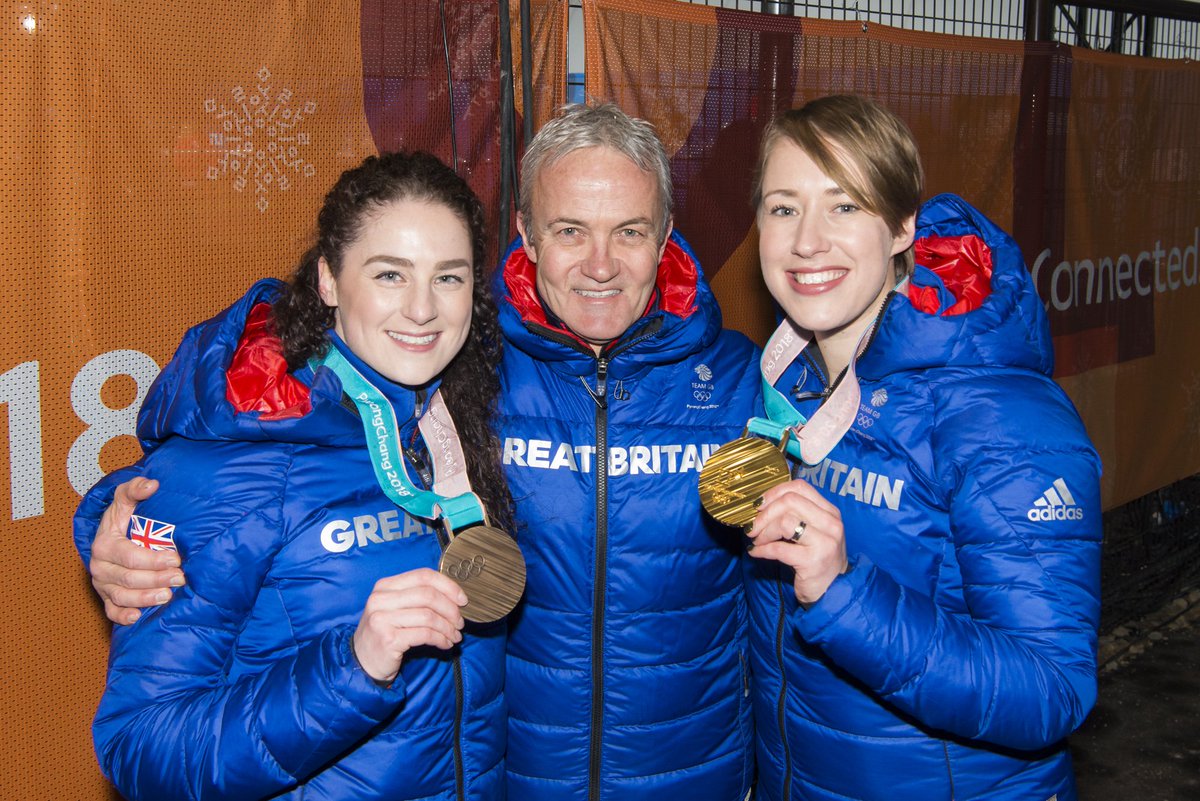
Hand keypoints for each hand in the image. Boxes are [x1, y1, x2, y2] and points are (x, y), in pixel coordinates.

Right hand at [90, 477, 184, 624]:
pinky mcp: (107, 597)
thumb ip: (135, 489)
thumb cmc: (123, 518)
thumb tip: (152, 484)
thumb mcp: (126, 500)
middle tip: (180, 578)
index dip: (152, 559)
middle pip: (128, 578)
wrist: (112, 535)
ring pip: (122, 596)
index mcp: (104, 544)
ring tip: (167, 596)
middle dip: (155, 579)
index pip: (129, 555)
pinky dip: (124, 616)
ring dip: (145, 598)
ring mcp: (103, 584)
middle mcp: (100, 566)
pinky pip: (112, 611)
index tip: (176, 557)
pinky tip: (138, 617)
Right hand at [352, 568, 469, 684]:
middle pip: (428, 595)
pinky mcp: (388, 639)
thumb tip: (455, 597)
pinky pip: (424, 634)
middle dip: (450, 609)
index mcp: (385, 586)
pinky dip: (440, 639)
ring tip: (455, 636)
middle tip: (460, 623)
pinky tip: (445, 644)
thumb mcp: (396, 609)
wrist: (362, 662)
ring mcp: (382, 619)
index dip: (448, 586)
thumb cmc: (385, 633)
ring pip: (428, 616)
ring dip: (447, 627)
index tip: (462, 600)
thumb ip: (418, 598)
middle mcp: (380, 599)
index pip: (423, 575)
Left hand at [746, 479, 848, 604]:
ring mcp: (825, 542)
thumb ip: (796, 515)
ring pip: (785, 522)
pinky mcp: (814, 561)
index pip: (799, 487)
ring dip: (764, 532)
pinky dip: (762, 549)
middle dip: (764, 514)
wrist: (833, 590)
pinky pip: (779, 549)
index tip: (759, 505)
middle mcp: (831, 524)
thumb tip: (761, 505)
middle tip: (753, 527)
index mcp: (830, 511)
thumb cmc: (817, 558)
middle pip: (790, 501)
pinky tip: (756, 552)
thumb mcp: (814, 531)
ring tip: (757, 541)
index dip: (774, 493)